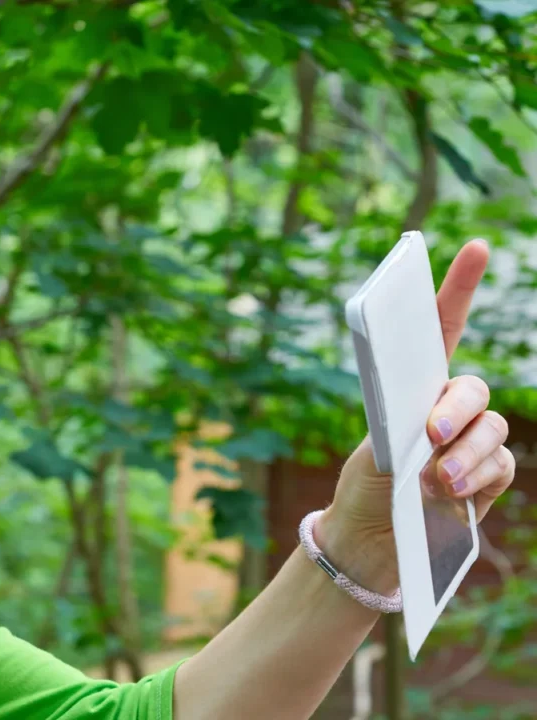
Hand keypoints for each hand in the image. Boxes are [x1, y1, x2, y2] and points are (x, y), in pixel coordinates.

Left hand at [316, 239, 513, 593]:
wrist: (370, 540)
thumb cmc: (367, 487)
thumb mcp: (375, 452)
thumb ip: (406, 433)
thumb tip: (439, 435)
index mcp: (414, 387)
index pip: (442, 329)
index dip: (460, 287)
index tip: (475, 246)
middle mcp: (447, 408)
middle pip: (471, 389)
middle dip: (455, 411)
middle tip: (429, 436)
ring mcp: (471, 441)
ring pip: (492, 430)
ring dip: (464, 456)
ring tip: (433, 483)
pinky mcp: (487, 477)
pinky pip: (500, 466)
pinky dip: (476, 480)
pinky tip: (451, 497)